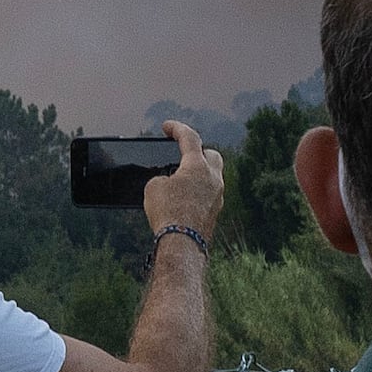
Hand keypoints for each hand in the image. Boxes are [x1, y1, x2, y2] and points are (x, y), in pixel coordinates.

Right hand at [142, 123, 225, 247]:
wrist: (182, 244)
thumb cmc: (167, 213)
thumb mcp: (153, 187)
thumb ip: (162, 177)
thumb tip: (169, 183)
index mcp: (198, 166)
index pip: (190, 138)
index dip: (177, 128)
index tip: (167, 127)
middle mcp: (213, 178)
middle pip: (211, 155)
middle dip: (197, 153)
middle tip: (182, 156)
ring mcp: (217, 197)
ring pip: (212, 177)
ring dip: (198, 175)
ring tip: (179, 181)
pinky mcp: (215, 213)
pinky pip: (208, 195)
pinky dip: (198, 193)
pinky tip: (183, 200)